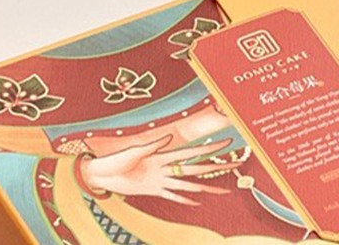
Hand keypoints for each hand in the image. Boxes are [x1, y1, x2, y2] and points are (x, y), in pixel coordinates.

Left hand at [78, 136, 231, 204]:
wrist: (101, 173)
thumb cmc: (114, 161)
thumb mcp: (132, 152)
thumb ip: (151, 146)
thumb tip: (168, 137)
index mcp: (162, 156)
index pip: (191, 152)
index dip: (209, 148)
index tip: (226, 142)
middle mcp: (166, 169)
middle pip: (196, 168)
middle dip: (216, 167)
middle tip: (236, 165)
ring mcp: (161, 181)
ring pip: (189, 185)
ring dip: (206, 187)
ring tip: (224, 190)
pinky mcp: (153, 191)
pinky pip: (173, 197)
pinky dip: (185, 199)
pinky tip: (197, 201)